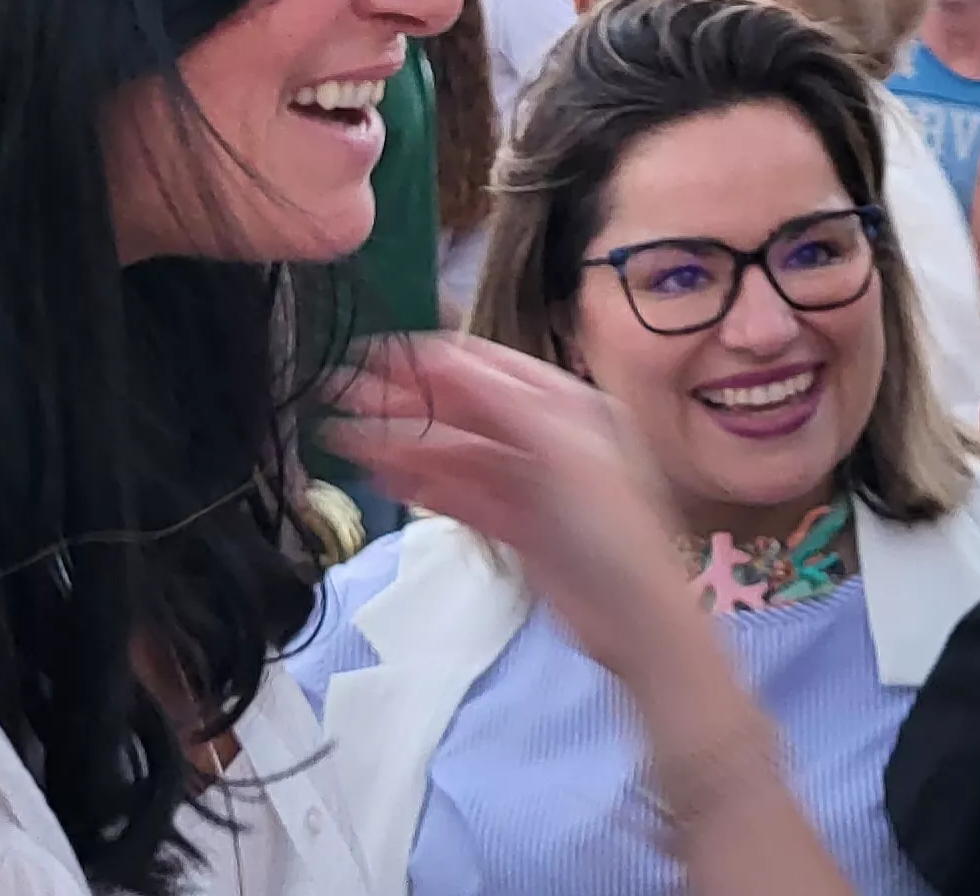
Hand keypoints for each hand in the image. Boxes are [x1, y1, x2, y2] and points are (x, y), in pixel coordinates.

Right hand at [326, 336, 712, 684]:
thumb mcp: (564, 451)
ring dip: (404, 444)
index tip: (371, 359)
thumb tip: (444, 359)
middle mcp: (548, 436)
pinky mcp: (515, 527)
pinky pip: (461, 494)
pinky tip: (383, 475)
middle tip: (343, 398)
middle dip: (406, 401)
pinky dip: (423, 483)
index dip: (429, 360)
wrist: (636, 620)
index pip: (488, 367)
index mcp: (568, 405)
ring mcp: (529, 483)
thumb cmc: (612, 529)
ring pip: (456, 453)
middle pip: (465, 408)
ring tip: (347, 441)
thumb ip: (503, 403)